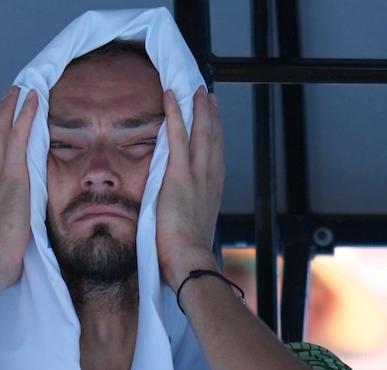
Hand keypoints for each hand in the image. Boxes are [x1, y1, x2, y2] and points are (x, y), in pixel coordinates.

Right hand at [0, 86, 38, 289]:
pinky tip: (33, 98)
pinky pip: (19, 136)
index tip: (4, 128)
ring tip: (21, 89)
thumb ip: (14, 234)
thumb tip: (22, 243)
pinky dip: (24, 114)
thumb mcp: (8, 243)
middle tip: (10, 96)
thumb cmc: (0, 263)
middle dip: (2, 116)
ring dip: (11, 107)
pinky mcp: (13, 176)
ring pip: (2, 131)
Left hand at [156, 86, 225, 291]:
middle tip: (208, 96)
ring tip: (195, 91)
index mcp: (211, 194)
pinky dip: (175, 114)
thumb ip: (187, 218)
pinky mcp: (179, 175)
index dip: (215, 137)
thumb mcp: (191, 232)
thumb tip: (178, 218)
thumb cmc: (186, 256)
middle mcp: (209, 180)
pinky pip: (177, 136)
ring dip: (198, 108)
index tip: (213, 122)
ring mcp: (196, 176)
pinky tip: (171, 97)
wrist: (189, 262)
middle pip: (213, 139)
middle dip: (211, 115)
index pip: (215, 158)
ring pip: (201, 132)